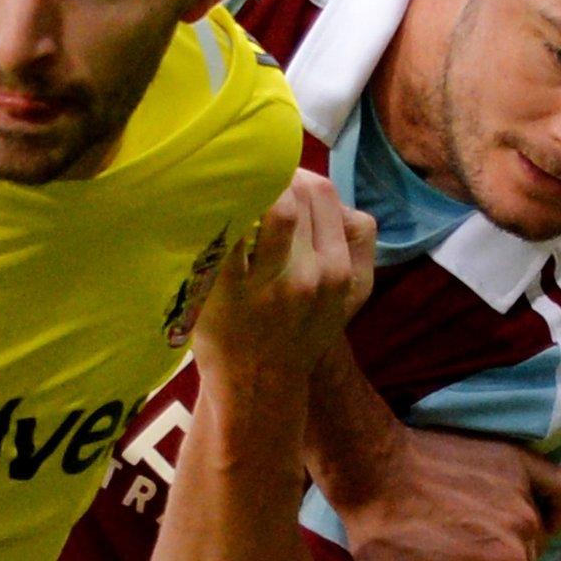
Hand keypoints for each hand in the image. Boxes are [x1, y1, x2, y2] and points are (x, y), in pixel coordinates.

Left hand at [192, 172, 372, 390]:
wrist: (261, 386)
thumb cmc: (300, 330)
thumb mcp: (350, 295)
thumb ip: (357, 242)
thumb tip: (339, 194)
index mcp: (338, 271)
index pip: (322, 194)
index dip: (296, 175)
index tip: (277, 175)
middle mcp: (309, 277)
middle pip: (292, 195)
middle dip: (267, 176)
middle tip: (246, 174)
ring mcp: (267, 288)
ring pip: (266, 207)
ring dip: (245, 187)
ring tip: (227, 185)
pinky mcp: (226, 297)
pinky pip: (223, 237)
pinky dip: (215, 214)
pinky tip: (204, 207)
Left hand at [314, 402, 560, 560]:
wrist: (370, 465)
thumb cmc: (382, 533)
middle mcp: (525, 529)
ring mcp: (523, 492)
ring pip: (534, 543)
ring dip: (509, 551)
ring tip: (467, 546)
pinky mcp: (517, 461)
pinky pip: (557, 489)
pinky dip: (552, 506)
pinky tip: (531, 516)